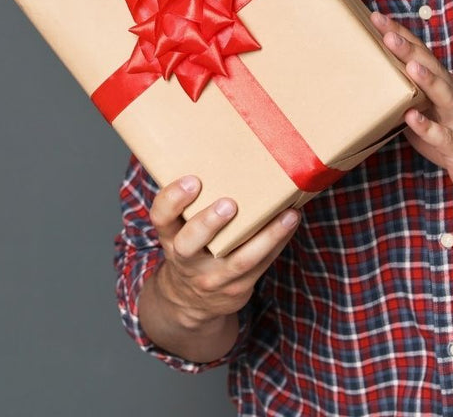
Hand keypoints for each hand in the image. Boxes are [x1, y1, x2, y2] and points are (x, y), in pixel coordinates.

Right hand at [146, 176, 300, 332]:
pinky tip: (291, 223)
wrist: (189, 301)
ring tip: (286, 215)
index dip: (173, 199)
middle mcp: (186, 258)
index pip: (161, 217)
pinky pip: (259, 266)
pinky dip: (277, 243)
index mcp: (170, 235)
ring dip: (265, 236)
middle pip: (190, 243)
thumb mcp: (180, 228)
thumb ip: (192, 202)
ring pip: (238, 260)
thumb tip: (223, 151)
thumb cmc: (190, 246)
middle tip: (229, 204)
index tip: (192, 180)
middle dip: (209, 223)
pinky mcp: (236, 288)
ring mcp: (211, 276)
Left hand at [371, 11, 452, 201]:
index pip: (420, 55)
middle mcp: (452, 98)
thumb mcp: (427, 115)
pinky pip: (444, 137)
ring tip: (409, 64)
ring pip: (444, 95)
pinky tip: (411, 117)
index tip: (377, 18)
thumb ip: (405, 99)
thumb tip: (372, 84)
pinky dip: (428, 126)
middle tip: (387, 31)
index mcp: (442, 88)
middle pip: (430, 67)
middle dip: (408, 48)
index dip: (401, 35)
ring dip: (427, 79)